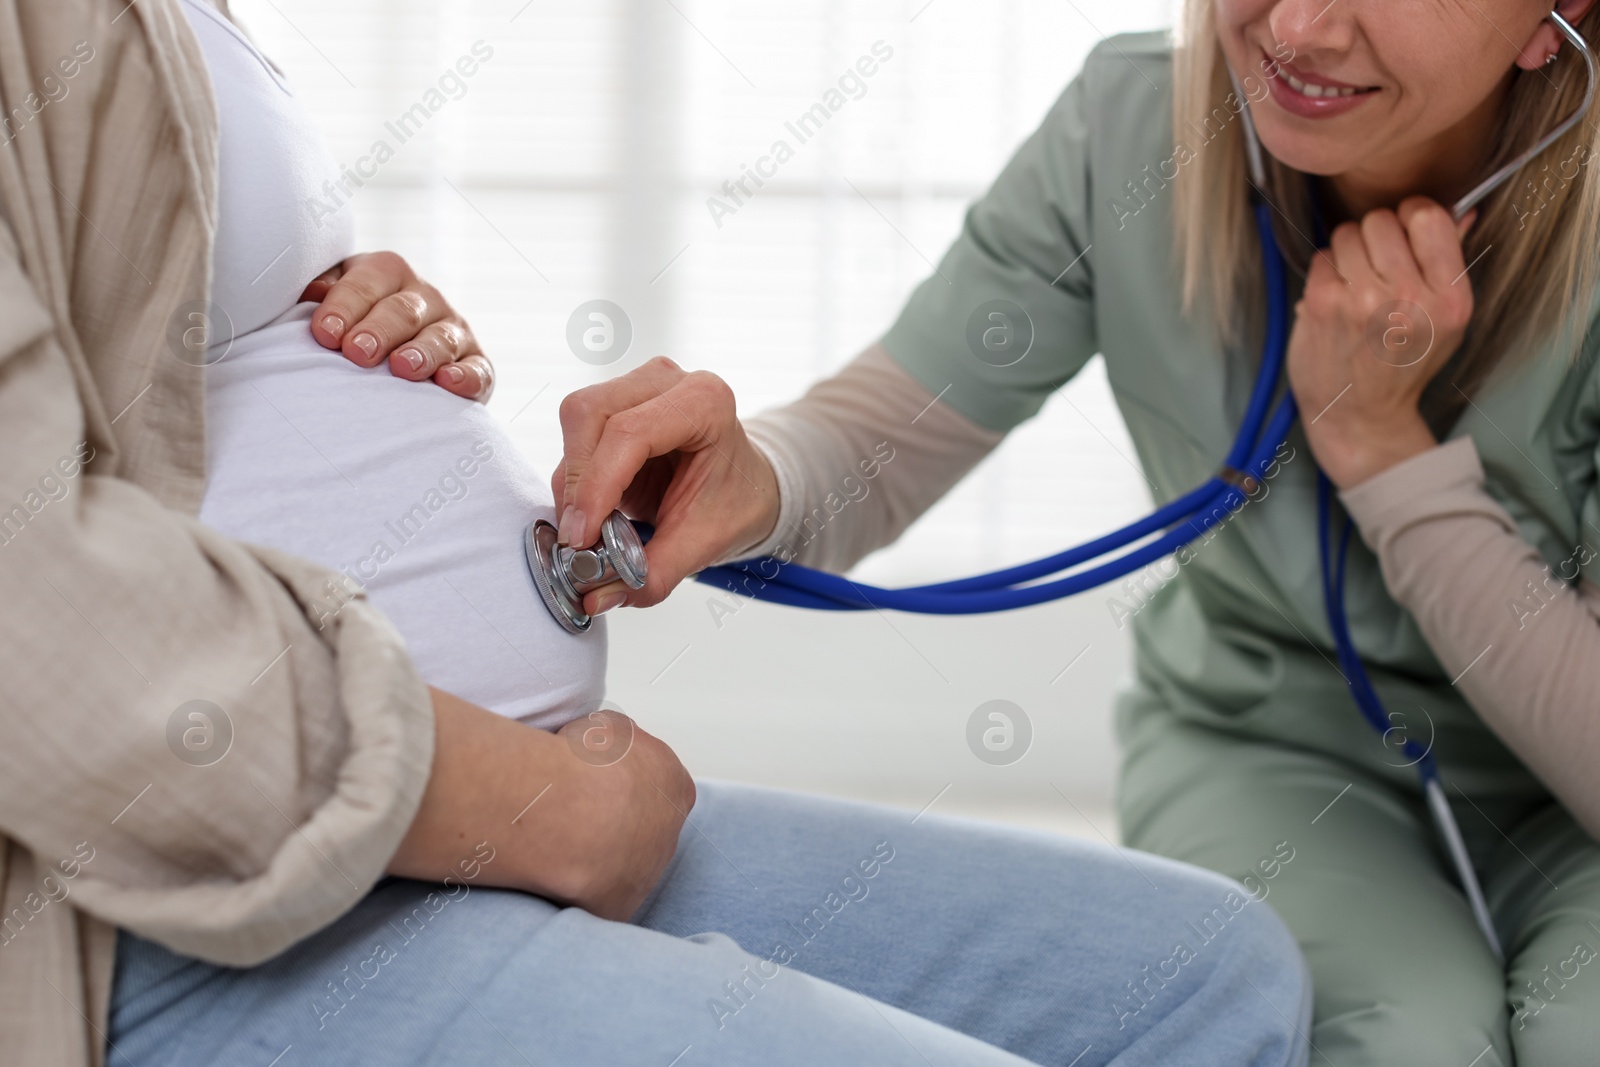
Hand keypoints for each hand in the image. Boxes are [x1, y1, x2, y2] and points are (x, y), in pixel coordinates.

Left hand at [301, 252, 493, 401]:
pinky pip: (477, 370)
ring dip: (422, 353)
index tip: (325, 333)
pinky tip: (449, 384)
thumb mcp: (333, 298)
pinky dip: (466, 377)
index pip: (365, 284)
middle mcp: (425, 296)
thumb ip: (319, 293)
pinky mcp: (475, 363)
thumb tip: (310, 293)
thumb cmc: (352, 323)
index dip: (344, 307)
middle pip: (403, 310)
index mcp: (387, 272)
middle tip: (357, 353)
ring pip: (441, 338)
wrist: (395, 350)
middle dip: (379, 331)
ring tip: (402, 368)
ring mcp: (453, 329)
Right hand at [389, 690, 693, 921]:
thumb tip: (606, 743)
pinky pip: (594, 897)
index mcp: (674, 789)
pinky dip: (574, 887)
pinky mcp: (616, 907)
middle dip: (609, 821)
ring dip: (592, 855)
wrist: (566, 810)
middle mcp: (668, 836)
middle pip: (640, 829)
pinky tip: (549, 870)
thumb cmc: (585, 763)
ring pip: (619, 866)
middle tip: (570, 810)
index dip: (619, 780)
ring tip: (553, 839)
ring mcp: (645, 876)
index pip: (654, 786)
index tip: (590, 778)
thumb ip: (619, 739)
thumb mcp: (609, 726)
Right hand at [551, 357, 778, 612]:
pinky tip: (593, 512)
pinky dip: (575, 479)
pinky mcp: (616, 404)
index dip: (596, 486)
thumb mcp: (703, 543)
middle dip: (576, 481)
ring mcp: (638, 386)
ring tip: (590, 529)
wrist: (746, 487)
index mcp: (705, 402)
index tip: (581, 537)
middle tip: (579, 537)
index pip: (630, 433)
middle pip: (590, 414)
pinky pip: (576, 436)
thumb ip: (653, 573)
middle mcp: (668, 381)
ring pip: (576, 420)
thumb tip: (598, 596)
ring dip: (572, 481)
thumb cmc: (734, 502)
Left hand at [1286, 198, 1475, 488]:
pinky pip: (1321, 256)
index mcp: (1449, 300)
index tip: (1404, 233)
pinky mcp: (1323, 304)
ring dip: (1348, 252)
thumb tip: (1462, 211)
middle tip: (1375, 266)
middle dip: (1376, 235)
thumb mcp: (1446, 323)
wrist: (1361, 416)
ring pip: (1348, 233)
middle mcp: (1408, 298)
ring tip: (1355, 284)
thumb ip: (1450, 265)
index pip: (1429, 218)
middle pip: (1382, 220)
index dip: (1411, 216)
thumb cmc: (1403, 366)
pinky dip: (1326, 271)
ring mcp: (1362, 300)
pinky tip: (1335, 298)